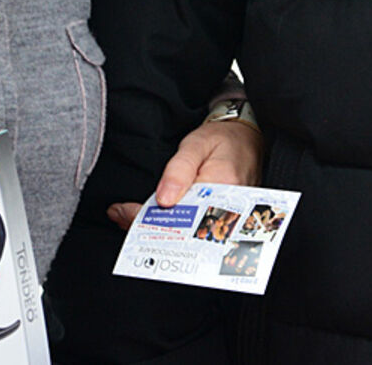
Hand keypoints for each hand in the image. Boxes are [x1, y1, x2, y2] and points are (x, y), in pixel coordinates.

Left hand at [107, 117, 261, 228]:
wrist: (247, 139)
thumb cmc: (222, 138)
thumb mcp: (196, 144)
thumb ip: (179, 170)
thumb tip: (164, 201)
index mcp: (222, 186)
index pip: (182, 212)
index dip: (150, 217)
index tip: (125, 213)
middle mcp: (228, 207)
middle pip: (185, 229)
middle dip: (152, 227)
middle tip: (123, 217)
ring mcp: (228, 216)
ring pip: (190, 232)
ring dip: (161, 228)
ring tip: (134, 219)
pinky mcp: (224, 219)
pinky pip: (197, 228)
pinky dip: (175, 226)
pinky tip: (155, 222)